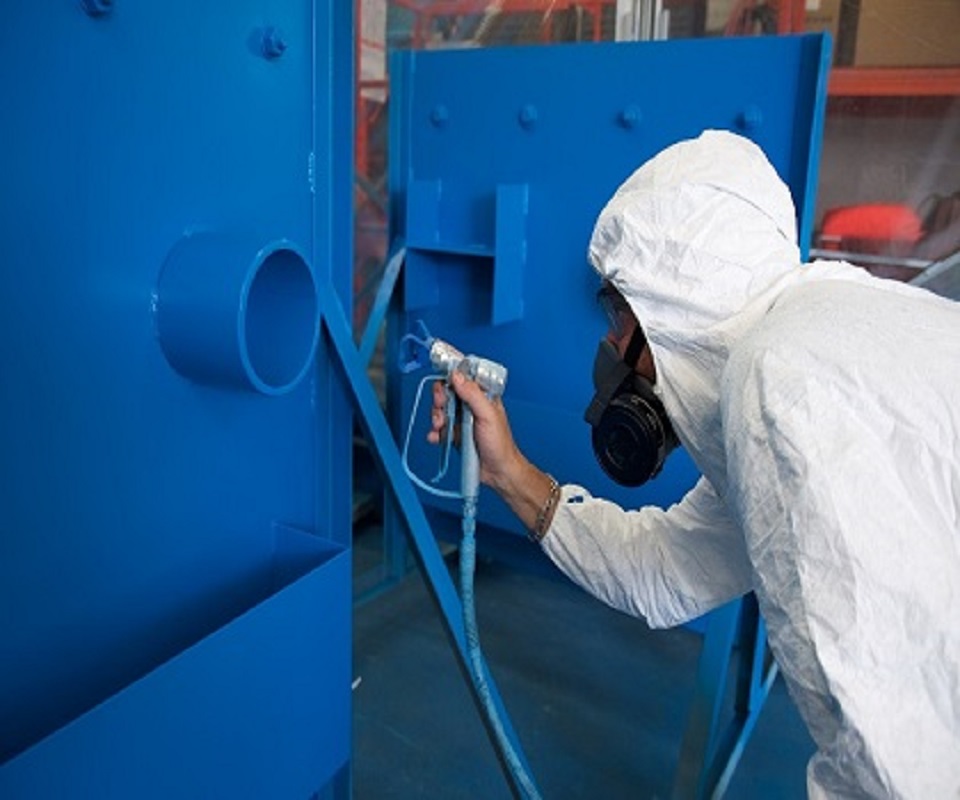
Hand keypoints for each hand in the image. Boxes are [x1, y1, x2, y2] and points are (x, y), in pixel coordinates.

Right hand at [427, 372, 522, 492]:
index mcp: (482, 395)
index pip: (464, 376)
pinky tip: (436, 437)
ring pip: (441, 409)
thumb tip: (457, 376)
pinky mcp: (454, 434)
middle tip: (440, 406)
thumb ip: (473, 394)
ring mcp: (461, 419)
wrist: (497, 472)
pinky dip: (435, 432)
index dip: (451, 374)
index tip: (441, 378)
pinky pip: (439, 428)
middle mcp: (471, 405)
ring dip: (436, 416)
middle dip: (439, 398)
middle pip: (447, 391)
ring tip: (440, 426)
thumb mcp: (488, 415)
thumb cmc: (500, 444)